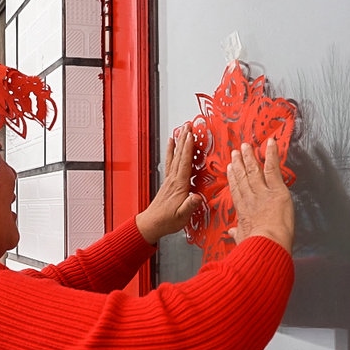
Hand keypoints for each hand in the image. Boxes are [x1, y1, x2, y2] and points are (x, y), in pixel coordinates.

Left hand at [136, 123, 202, 243]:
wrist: (152, 224)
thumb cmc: (167, 221)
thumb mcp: (182, 216)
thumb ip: (189, 206)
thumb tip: (197, 197)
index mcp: (179, 186)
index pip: (184, 163)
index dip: (188, 149)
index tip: (191, 136)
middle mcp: (173, 180)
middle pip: (180, 156)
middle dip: (184, 140)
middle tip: (187, 126)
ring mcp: (170, 180)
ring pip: (175, 157)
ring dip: (178, 142)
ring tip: (181, 130)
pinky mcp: (168, 182)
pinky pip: (170, 163)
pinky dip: (171, 152)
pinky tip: (171, 145)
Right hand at [227, 139, 293, 253]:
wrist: (266, 244)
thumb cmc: (255, 246)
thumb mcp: (242, 240)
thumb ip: (238, 234)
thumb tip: (232, 233)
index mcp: (243, 211)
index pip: (236, 190)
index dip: (233, 177)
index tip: (230, 168)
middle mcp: (250, 198)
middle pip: (242, 177)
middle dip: (239, 163)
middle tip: (236, 152)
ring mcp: (262, 192)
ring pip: (254, 170)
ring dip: (250, 157)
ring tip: (247, 146)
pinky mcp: (276, 190)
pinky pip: (272, 168)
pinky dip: (271, 155)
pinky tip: (270, 144)